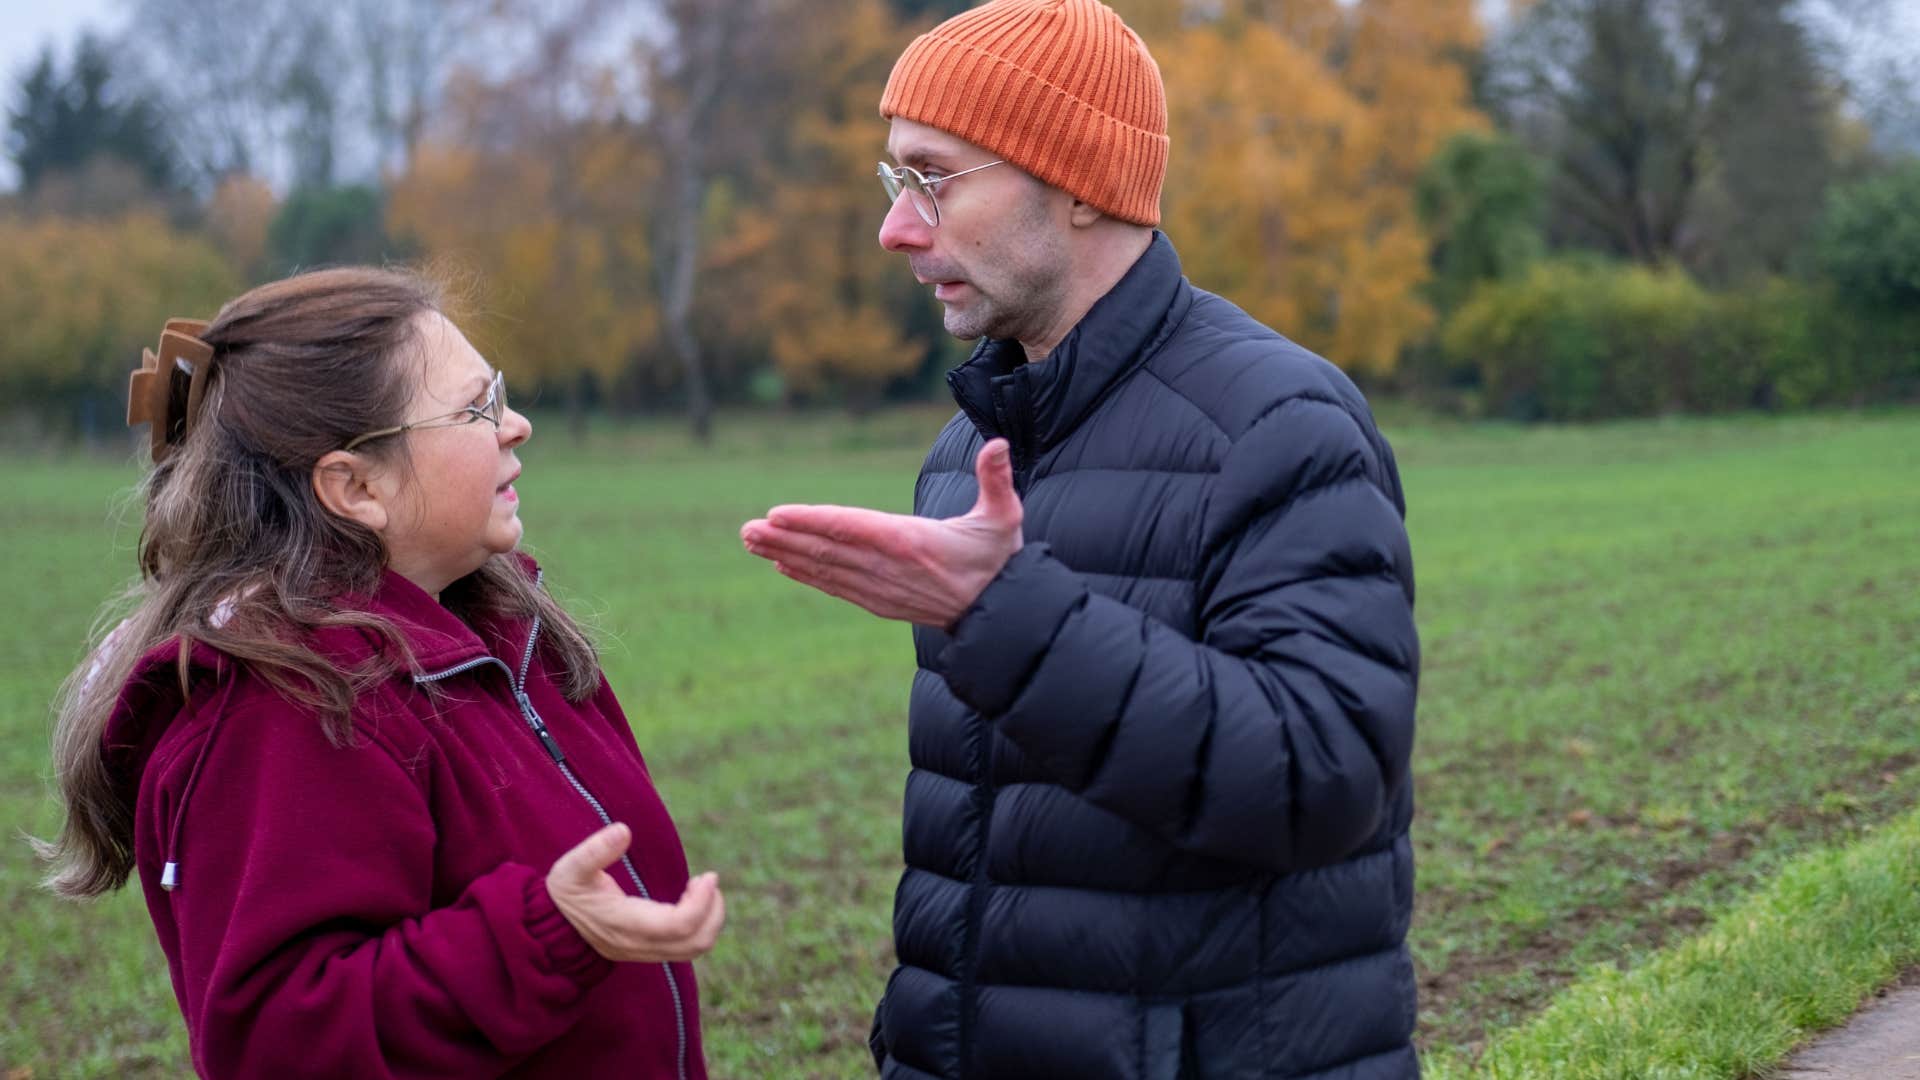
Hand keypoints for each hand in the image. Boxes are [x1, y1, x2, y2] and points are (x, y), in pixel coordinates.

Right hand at [546, 823, 725, 962]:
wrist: (551, 927)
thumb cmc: (564, 893)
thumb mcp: (571, 868)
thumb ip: (595, 850)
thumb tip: (623, 831)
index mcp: (624, 924)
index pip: (677, 926)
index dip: (701, 903)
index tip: (707, 876)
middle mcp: (638, 944)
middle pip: (695, 942)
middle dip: (713, 910)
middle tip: (708, 879)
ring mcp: (644, 952)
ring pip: (694, 949)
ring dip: (710, 919)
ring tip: (703, 888)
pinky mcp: (648, 952)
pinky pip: (686, 948)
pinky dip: (700, 926)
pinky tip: (690, 899)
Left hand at [740, 438, 1023, 628]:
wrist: (1000, 613)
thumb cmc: (1000, 558)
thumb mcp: (1004, 516)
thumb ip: (996, 479)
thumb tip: (1000, 445)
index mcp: (911, 542)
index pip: (851, 527)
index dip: (812, 521)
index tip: (777, 515)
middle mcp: (888, 568)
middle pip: (827, 549)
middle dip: (783, 538)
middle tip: (745, 529)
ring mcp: (880, 588)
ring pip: (825, 568)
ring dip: (785, 554)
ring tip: (750, 541)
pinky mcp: (879, 601)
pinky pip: (835, 586)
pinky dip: (807, 574)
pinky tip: (782, 564)